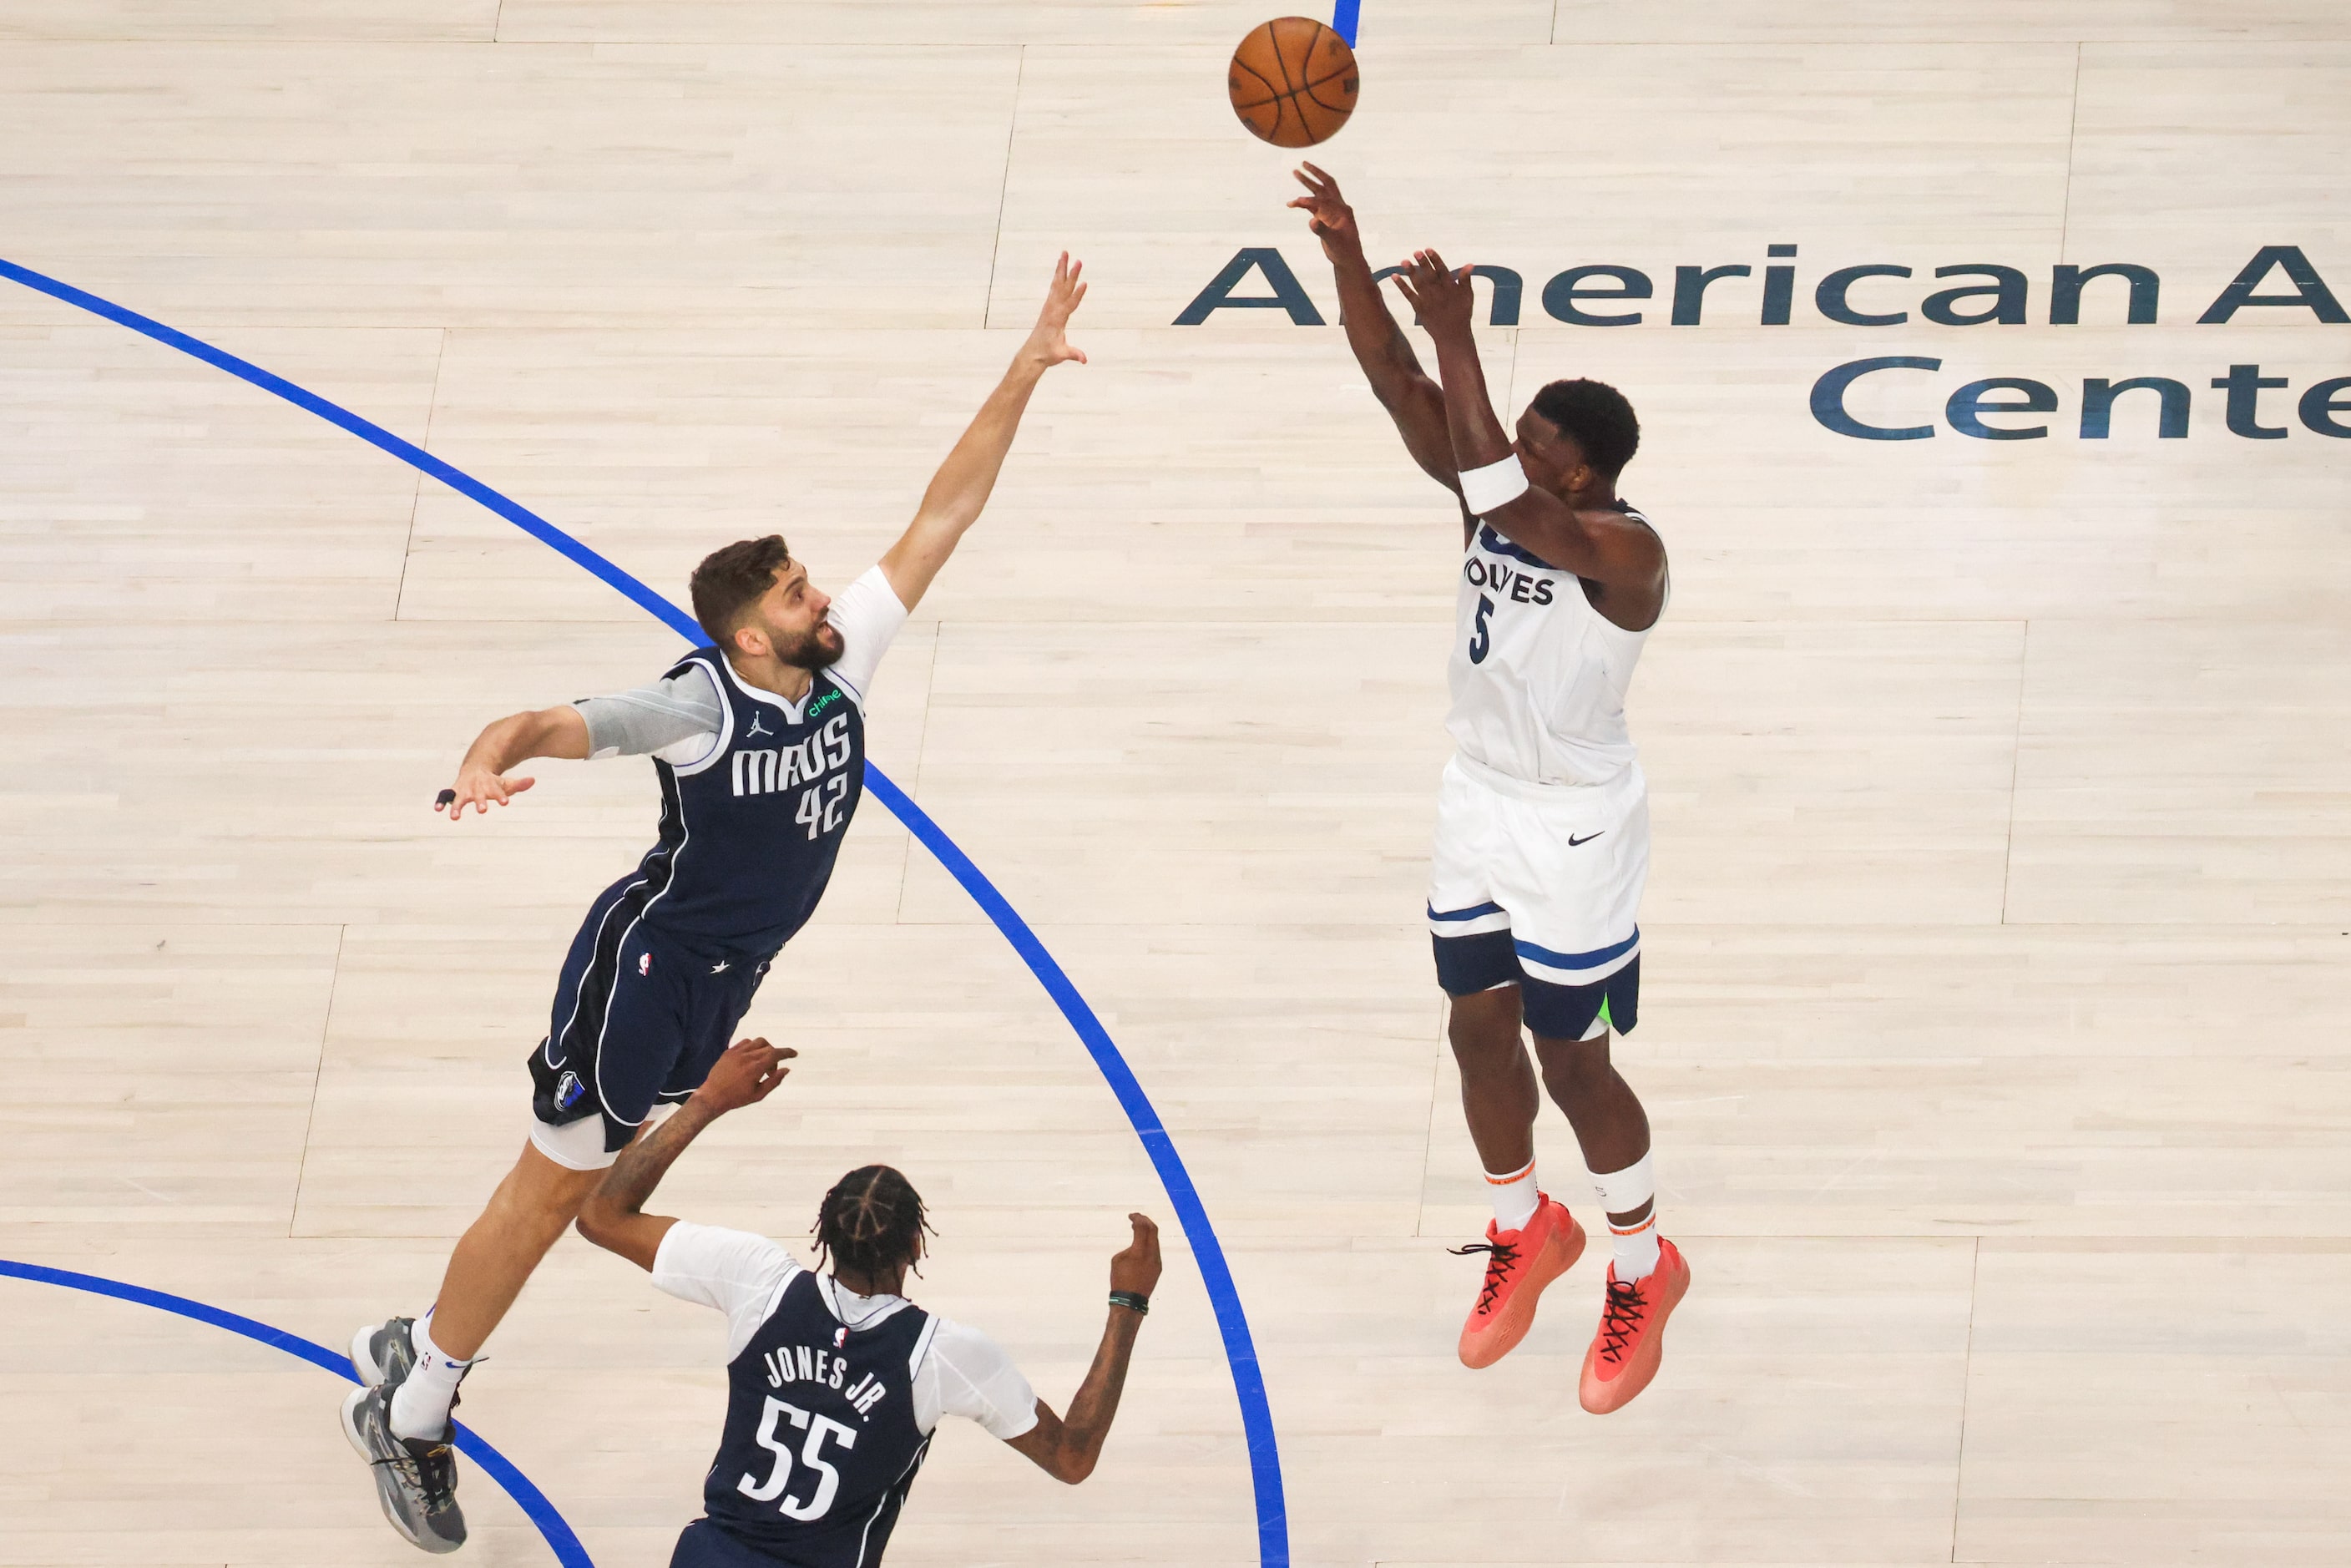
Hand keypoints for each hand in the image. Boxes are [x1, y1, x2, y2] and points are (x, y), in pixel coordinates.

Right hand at [438, 761, 534, 820]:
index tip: (505, 803)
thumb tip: (533, 780)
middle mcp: (476, 789)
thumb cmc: (493, 781)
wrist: (475, 768)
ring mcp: (464, 790)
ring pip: (459, 799)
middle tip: (483, 810)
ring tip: (454, 818)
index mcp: (490, 787)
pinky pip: (444, 797)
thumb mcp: (506, 783)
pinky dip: (440, 802)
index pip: (497, 792)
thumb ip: (519, 784)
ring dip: (456, 807)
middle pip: (478, 797)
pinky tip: (437, 810)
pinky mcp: (453, 792)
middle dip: (480, 803)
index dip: (501, 797)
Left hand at [689, 1038, 795, 1115]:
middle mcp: (747, 1056)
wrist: (713, 1096)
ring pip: (757, 1042)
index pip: (776, 1054)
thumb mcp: (759, 1094)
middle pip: (768, 1048)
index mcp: (756, 1067)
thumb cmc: (736, 1098)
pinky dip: (752, 1047)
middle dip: (775, 1057)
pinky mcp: (729, 1052)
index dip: (787, 1052)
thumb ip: (774, 1081)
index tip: (794, 1054)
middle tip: (771, 1071)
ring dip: (765, 1049)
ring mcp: (737, 1052)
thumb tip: (786, 1070)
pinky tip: (750, 1058)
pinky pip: (745, 1042)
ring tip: (761, 1063)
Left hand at [1023, 253, 1087, 368]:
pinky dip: (1058, 275)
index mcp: (1057, 319)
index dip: (1077, 294)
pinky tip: (1061, 266)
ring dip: (1062, 268)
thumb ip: (1073, 354)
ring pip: (1057, 283)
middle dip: (1071, 274)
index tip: (1084, 283)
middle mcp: (1052, 309)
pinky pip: (1055, 287)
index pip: (1070, 304)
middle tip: (1078, 260)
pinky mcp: (1049, 305)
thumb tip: (1084, 360)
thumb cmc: (1048, 354)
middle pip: (1064, 288)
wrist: (1033, 353)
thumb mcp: (1061, 355)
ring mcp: (1049, 306)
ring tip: (1065, 253)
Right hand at [1109, 1212, 1161, 1297]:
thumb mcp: (1118, 1259)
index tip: (1131, 1216)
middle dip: (1145, 1221)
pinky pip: (1155, 1250)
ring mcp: (1157, 1261)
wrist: (1130, 1301)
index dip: (1137, 1218)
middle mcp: (1151, 1255)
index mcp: (1139, 1251)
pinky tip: (1142, 1244)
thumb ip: (1129, 1248)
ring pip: (1155, 1240)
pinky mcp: (1158, 1268)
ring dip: (1148, 1232)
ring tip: (1138, 1229)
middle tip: (1137, 1218)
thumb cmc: (1119, 1280)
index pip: (1142, 1228)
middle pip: (1153, 1230)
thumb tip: (1136, 1244)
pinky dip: (1149, 1243)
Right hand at [1286, 162, 1362, 262]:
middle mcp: (1338, 206)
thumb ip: (1323, 230)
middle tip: (1301, 164)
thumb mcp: (1334, 241)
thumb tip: (1312, 221)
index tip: (1297, 202)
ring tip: (1295, 172)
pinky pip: (1313, 205)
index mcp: (1343, 210)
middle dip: (1314, 174)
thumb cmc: (1344, 251)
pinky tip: (1292, 203)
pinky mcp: (1325, 217)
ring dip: (1308, 183)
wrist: (1348, 259)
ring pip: (1318, 192)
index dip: (1310, 200)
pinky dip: (1303, 202)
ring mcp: (1332, 211)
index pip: (1325, 199)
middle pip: (1325, 184)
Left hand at [1389, 249, 1477, 338]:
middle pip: (1429, 276)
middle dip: (1423, 264)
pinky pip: (1409, 295)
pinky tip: (1394, 276)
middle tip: (1416, 252)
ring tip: (1403, 261)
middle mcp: (1439, 293)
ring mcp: (1428, 301)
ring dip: (1411, 272)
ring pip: (1418, 284)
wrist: (1453, 336)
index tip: (1428, 249)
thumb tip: (1470, 264)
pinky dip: (1401, 286)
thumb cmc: (1462, 314)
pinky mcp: (1419, 309)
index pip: (1442, 270)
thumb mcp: (1468, 296)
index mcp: (1450, 288)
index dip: (1435, 260)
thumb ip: (1466, 280)